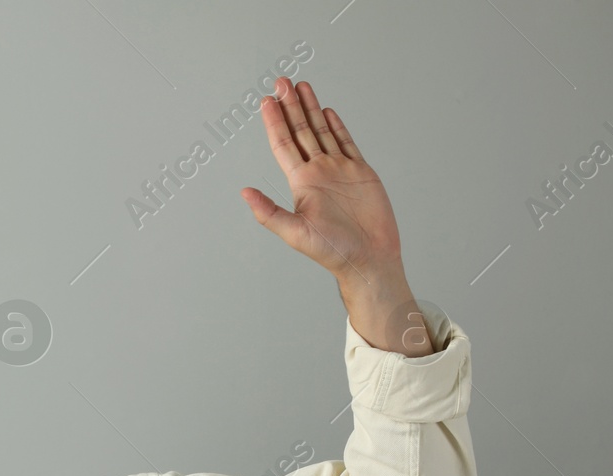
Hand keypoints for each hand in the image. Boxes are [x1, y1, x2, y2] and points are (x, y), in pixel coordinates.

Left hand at [241, 77, 402, 283]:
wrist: (369, 257)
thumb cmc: (332, 251)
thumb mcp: (294, 232)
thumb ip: (269, 212)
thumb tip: (244, 192)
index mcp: (301, 183)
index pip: (283, 145)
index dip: (274, 122)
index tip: (266, 101)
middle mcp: (317, 172)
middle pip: (300, 131)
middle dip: (290, 106)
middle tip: (281, 81)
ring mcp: (339, 170)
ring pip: (322, 132)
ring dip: (310, 109)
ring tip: (301, 86)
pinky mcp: (360, 172)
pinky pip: (346, 142)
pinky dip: (336, 126)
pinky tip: (326, 111)